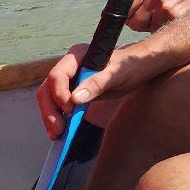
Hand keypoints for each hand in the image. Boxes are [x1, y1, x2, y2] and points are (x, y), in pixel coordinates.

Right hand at [33, 42, 154, 138]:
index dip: (59, 94)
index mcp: (77, 56)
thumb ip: (98, 84)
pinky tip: (61, 131)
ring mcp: (70, 79)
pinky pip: (59, 105)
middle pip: (48, 88)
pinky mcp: (74, 91)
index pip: (58, 75)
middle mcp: (70, 66)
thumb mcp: (118, 74)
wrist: (141, 67)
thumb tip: (75, 99)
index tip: (70, 109)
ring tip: (57, 134)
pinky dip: (58, 117)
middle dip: (50, 109)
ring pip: (50, 98)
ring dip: (51, 116)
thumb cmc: (132, 65)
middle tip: (58, 129)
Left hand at [128, 0, 189, 31]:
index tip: (133, 20)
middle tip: (162, 20)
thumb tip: (133, 10)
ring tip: (180, 20)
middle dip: (144, 25)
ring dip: (161, 31)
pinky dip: (173, 35)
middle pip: (135, 23)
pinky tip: (185, 26)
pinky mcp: (177, 24)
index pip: (125, 8)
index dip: (130, 16)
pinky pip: (165, 37)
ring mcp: (166, 12)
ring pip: (151, 32)